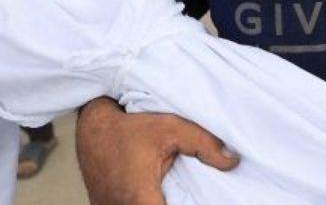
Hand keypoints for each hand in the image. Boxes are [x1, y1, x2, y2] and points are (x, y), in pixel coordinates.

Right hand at [76, 97, 238, 204]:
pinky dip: (151, 203)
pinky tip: (163, 194)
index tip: (198, 201)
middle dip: (178, 203)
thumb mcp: (170, 128)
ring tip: (177, 193)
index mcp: (140, 200)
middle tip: (192, 195)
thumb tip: (232, 161)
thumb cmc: (129, 128)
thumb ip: (204, 144)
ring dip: (162, 204)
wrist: (92, 129)